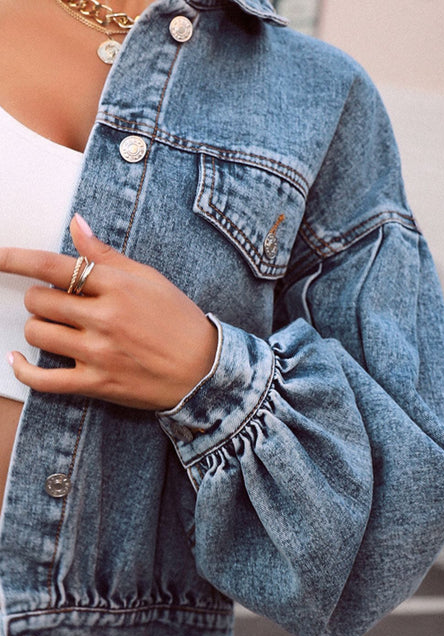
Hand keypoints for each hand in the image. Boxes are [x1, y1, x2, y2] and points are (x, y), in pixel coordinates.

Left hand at [1, 214, 217, 409]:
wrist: (203, 370)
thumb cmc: (179, 321)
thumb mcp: (149, 279)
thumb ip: (107, 254)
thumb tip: (76, 223)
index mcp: (118, 287)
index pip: (54, 267)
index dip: (17, 259)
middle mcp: (105, 318)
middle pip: (41, 301)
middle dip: (40, 298)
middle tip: (55, 302)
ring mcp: (99, 353)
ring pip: (38, 334)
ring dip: (37, 327)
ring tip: (53, 327)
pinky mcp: (97, 383)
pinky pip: (45, 380)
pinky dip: (23, 370)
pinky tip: (17, 360)